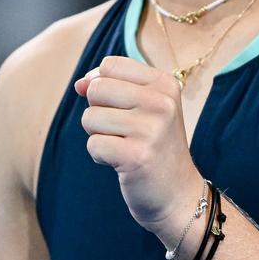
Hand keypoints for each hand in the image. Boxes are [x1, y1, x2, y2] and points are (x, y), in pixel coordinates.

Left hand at [73, 55, 202, 233]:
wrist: (178, 194)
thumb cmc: (154, 145)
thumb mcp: (142, 107)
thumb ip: (111, 87)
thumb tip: (80, 84)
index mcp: (165, 84)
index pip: (110, 65)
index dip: (103, 86)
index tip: (122, 108)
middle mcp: (162, 102)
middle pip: (97, 88)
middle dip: (98, 112)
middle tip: (123, 131)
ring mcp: (151, 129)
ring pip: (90, 118)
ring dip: (99, 136)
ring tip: (125, 146)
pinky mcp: (136, 156)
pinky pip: (93, 145)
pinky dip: (101, 157)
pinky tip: (123, 162)